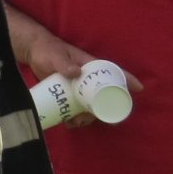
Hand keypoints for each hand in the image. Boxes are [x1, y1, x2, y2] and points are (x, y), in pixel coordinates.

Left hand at [24, 35, 142, 128]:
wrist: (33, 53)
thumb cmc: (48, 50)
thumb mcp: (56, 56)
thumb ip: (63, 63)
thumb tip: (76, 72)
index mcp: (90, 66)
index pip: (113, 72)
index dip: (127, 80)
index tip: (139, 89)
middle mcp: (88, 79)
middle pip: (103, 97)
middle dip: (102, 111)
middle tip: (88, 118)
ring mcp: (79, 88)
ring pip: (90, 106)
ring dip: (87, 118)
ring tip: (75, 122)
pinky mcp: (69, 94)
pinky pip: (77, 109)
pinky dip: (75, 118)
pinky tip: (68, 123)